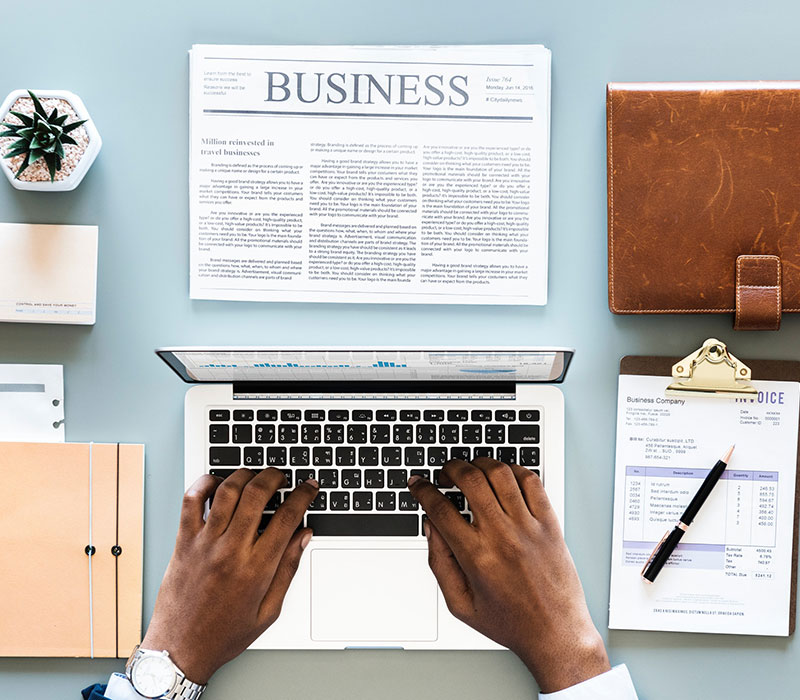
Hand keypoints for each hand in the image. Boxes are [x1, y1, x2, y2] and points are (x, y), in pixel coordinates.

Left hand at [141, 468, 317, 683]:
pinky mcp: (183, 542)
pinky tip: (217, 483)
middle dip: (274, 477)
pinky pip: (191, 501)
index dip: (302, 495)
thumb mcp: (269, 610)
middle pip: (257, 494)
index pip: (287, 517)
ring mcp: (204, 543)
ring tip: (254, 476)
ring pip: (226, 491)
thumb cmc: (224, 634)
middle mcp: (230, 551)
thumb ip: (288, 569)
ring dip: (244, 475)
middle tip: (281, 477)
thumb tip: (303, 537)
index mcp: (256, 569)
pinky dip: (204, 484)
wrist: (180, 649)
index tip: (308, 487)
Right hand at [408, 459, 608, 693]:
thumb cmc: (510, 622)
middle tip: (445, 474)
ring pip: (500, 473)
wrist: (556, 634)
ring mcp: (529, 527)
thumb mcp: (460, 604)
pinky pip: (532, 482)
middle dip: (450, 468)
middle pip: (470, 480)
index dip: (423, 490)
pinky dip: (514, 470)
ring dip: (480, 463)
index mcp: (476, 557)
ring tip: (473, 470)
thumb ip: (439, 563)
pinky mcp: (550, 524)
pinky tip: (504, 477)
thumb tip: (431, 526)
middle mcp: (502, 536)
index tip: (418, 483)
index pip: (440, 508)